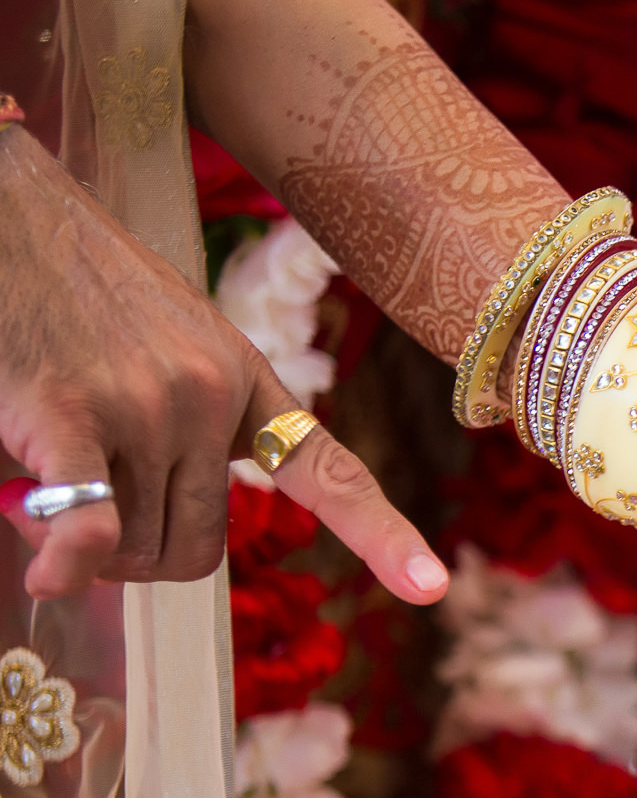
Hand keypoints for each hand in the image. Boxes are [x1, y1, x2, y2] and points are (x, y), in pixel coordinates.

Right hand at [0, 124, 446, 601]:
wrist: (5, 209)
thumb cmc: (70, 285)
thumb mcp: (164, 343)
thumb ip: (184, 429)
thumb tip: (141, 539)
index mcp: (245, 382)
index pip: (330, 472)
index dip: (383, 538)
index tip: (431, 587)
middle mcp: (211, 399)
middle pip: (197, 548)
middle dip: (139, 558)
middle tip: (81, 525)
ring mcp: (148, 407)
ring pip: (136, 549)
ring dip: (83, 546)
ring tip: (38, 481)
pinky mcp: (71, 413)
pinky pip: (89, 522)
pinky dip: (67, 558)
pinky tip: (48, 573)